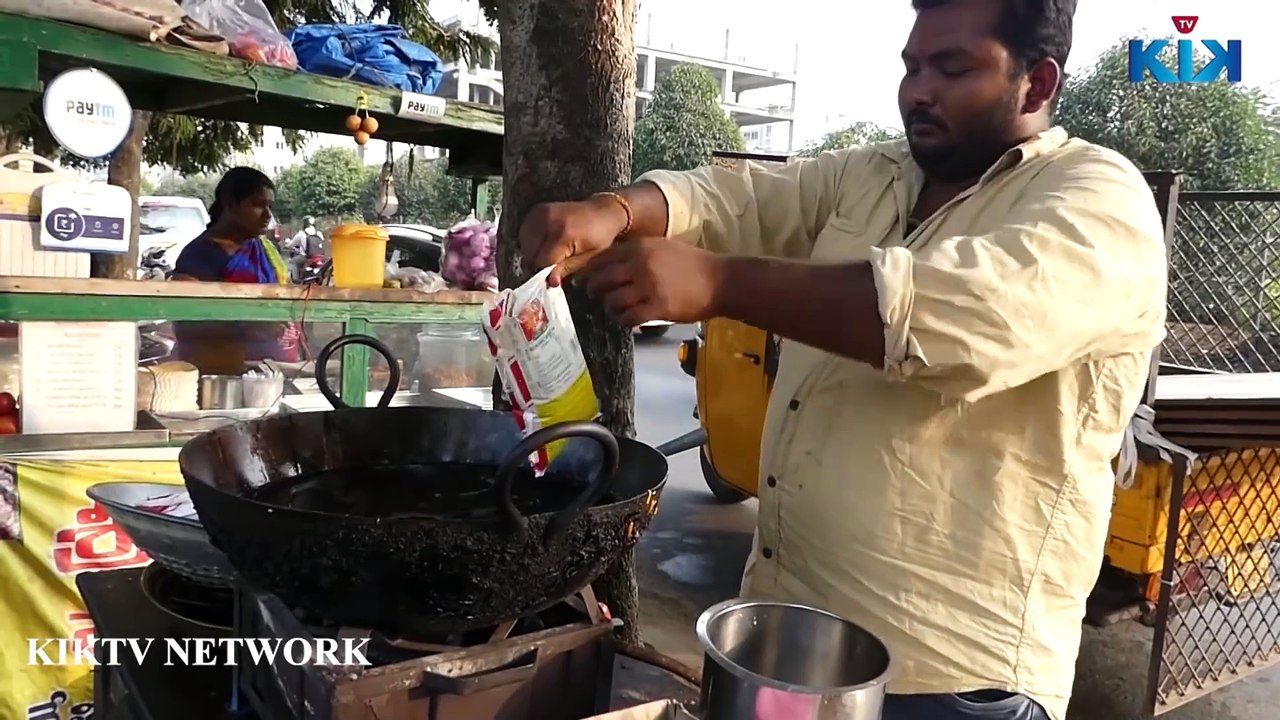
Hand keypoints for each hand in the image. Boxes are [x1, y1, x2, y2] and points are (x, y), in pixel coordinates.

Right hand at [518, 196, 630, 285]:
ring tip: (548, 256)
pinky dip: (530, 242)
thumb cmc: (599, 237)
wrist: (603, 212)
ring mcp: (541, 213)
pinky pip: (524, 232)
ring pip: (524, 243)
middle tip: (551, 268)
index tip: (552, 280)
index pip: (542, 261)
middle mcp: (548, 220)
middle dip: (538, 264)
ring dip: (532, 253)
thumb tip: (550, 282)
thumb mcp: (587, 258)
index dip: (546, 273)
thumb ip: (565, 269)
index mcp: (563, 234)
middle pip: (530, 253)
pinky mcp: (537, 209)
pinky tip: (543, 245)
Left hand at [582, 238, 725, 325]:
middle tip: (594, 296)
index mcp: (640, 248)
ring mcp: (648, 287)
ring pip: (612, 300)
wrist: (719, 280)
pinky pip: (628, 317)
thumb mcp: (663, 246)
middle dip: (593, 290)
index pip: (602, 258)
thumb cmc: (692, 263)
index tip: (584, 279)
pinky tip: (628, 319)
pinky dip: (624, 320)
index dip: (589, 271)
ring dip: (610, 307)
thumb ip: (638, 252)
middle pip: (601, 280)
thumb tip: (612, 262)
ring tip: (615, 309)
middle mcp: (640, 265)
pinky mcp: (657, 308)